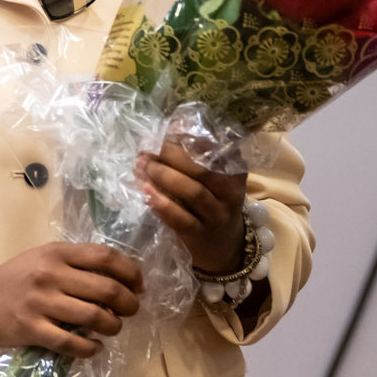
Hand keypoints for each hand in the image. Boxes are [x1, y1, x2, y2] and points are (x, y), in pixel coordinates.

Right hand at [0, 243, 142, 359]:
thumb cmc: (15, 279)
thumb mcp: (43, 259)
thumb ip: (78, 264)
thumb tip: (126, 281)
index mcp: (56, 253)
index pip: (106, 257)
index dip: (131, 272)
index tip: (139, 286)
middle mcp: (49, 274)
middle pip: (107, 289)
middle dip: (129, 304)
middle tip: (130, 311)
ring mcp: (40, 302)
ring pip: (95, 317)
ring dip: (113, 327)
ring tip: (110, 328)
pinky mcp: (31, 329)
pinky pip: (73, 343)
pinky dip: (90, 348)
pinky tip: (92, 347)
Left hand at [137, 141, 246, 273]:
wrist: (223, 249)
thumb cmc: (213, 204)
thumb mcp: (214, 181)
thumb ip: (196, 158)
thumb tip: (169, 128)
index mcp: (235, 174)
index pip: (217, 150)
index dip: (192, 137)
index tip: (170, 127)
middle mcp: (230, 195)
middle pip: (202, 170)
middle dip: (171, 155)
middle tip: (148, 148)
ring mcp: (216, 216)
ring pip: (192, 192)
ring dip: (164, 176)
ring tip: (142, 165)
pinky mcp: (198, 235)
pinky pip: (179, 217)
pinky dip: (161, 203)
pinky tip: (145, 191)